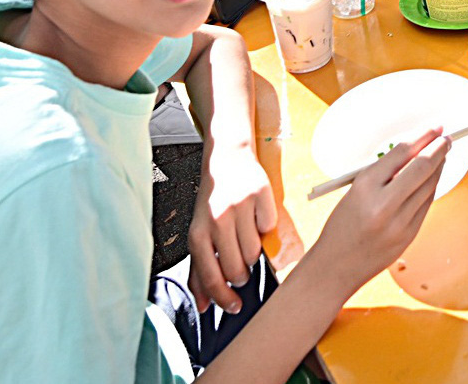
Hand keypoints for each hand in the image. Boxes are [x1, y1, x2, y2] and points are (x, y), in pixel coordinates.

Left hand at [187, 149, 277, 313]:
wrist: (226, 159)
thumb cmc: (212, 203)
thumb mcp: (199, 234)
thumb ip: (200, 270)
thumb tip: (203, 306)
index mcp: (197, 233)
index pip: (211, 277)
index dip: (223, 299)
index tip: (235, 308)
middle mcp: (216, 220)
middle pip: (236, 270)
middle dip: (242, 276)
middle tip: (242, 268)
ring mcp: (239, 207)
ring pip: (254, 252)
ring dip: (254, 253)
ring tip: (247, 239)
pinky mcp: (260, 195)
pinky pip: (270, 228)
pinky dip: (266, 228)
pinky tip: (256, 218)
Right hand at [306, 129, 449, 294]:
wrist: (336, 266)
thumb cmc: (342, 226)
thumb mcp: (354, 191)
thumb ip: (384, 173)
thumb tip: (415, 152)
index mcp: (364, 186)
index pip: (401, 152)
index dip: (422, 136)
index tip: (434, 128)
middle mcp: (384, 203)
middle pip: (421, 167)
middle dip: (438, 149)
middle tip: (446, 138)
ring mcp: (399, 222)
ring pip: (429, 186)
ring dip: (438, 167)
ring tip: (442, 155)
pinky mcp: (409, 236)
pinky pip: (426, 205)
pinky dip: (431, 188)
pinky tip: (433, 179)